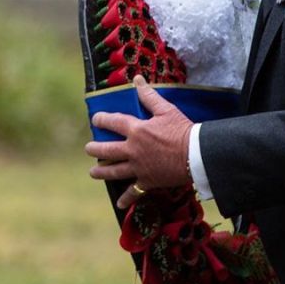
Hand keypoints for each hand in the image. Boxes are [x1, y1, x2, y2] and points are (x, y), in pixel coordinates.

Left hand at [85, 74, 192, 209]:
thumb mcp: (166, 109)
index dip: (101, 120)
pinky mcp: (147, 182)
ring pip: (114, 171)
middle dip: (95, 149)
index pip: (113, 122)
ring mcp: (138, 168)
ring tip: (93, 172)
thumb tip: (137, 79)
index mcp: (137, 130)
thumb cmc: (182, 130)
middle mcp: (133, 150)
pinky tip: (119, 203)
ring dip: (102, 172)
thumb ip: (149, 96)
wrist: (196, 155)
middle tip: (88, 149)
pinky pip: (134, 192)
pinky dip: (126, 198)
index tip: (95, 120)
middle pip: (107, 150)